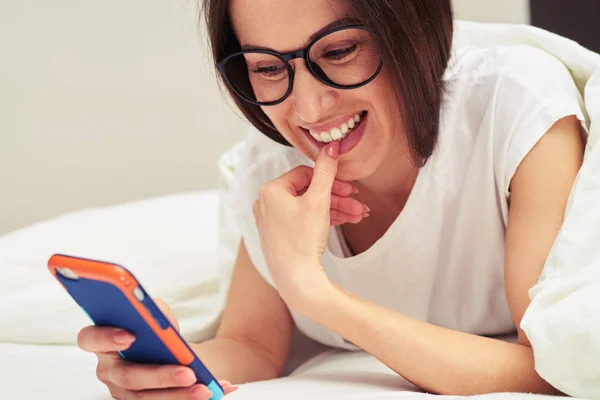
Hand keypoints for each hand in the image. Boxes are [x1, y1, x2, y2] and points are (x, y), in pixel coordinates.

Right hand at [77, 298, 237, 398]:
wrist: (171, 351)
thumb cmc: (158, 329)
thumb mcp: (157, 313)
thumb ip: (154, 311)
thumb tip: (161, 321)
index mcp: (102, 341)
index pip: (90, 338)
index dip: (105, 337)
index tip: (130, 335)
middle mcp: (108, 369)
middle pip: (128, 376)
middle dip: (160, 376)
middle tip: (188, 372)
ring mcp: (122, 391)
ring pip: (145, 398)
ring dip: (178, 395)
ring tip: (204, 388)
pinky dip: (189, 398)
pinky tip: (214, 391)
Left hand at [252, 141, 362, 307]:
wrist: (296, 278)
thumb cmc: (302, 240)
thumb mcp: (319, 200)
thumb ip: (326, 171)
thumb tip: (330, 146)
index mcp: (271, 190)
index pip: (304, 174)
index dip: (330, 180)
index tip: (348, 188)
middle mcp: (267, 204)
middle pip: (308, 192)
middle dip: (337, 198)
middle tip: (357, 203)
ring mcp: (272, 221)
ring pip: (309, 208)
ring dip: (335, 210)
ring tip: (358, 216)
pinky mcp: (279, 236)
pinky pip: (303, 221)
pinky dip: (323, 220)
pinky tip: (344, 222)